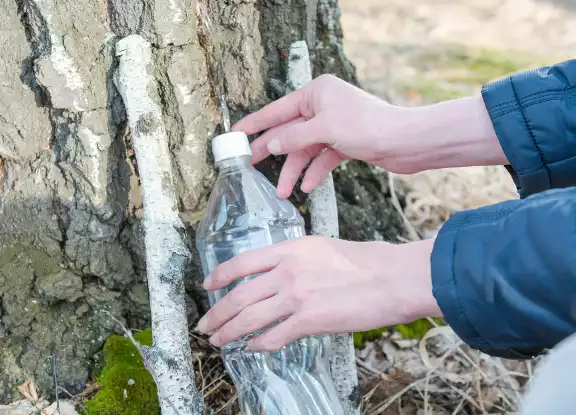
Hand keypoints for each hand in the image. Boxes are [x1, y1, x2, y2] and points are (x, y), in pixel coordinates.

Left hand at [196, 237, 441, 350]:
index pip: (241, 263)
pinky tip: (251, 348)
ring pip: (249, 318)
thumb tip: (277, 275)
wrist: (392, 278)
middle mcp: (286, 271)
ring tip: (218, 340)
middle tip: (205, 325)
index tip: (208, 286)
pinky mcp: (309, 320)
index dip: (219, 276)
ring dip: (229, 332)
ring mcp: (296, 296)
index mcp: (289, 250)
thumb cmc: (365, 262)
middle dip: (217, 313)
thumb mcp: (322, 248)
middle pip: (238, 295)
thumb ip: (295, 260)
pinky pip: (272, 336)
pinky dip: (257, 344)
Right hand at [233, 74, 506, 197]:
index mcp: (316, 93)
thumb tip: (271, 143)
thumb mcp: (325, 130)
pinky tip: (305, 187)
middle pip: (289, 131)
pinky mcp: (345, 143)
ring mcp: (334, 126)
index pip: (277, 110)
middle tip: (251, 167)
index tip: (235, 133)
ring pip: (304, 149)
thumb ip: (294, 136)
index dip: (255, 123)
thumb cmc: (368, 126)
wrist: (407, 142)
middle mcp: (323, 106)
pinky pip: (321, 158)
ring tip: (282, 193)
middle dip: (273, 151)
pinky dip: (313, 172)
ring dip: (293, 170)